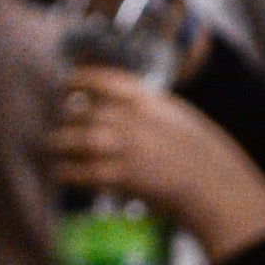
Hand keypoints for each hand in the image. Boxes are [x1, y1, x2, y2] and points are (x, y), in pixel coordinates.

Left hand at [52, 68, 264, 261]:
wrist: (214, 185)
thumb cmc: (200, 152)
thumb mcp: (175, 115)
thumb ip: (145, 107)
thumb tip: (119, 104)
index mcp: (146, 99)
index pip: (100, 79)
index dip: (77, 79)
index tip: (65, 83)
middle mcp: (130, 119)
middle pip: (81, 112)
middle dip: (65, 118)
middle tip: (56, 123)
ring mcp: (122, 147)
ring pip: (73, 139)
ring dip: (57, 143)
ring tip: (50, 146)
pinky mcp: (119, 177)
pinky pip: (79, 171)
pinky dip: (65, 171)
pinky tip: (59, 172)